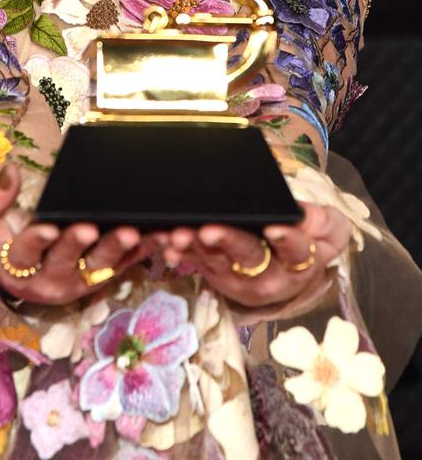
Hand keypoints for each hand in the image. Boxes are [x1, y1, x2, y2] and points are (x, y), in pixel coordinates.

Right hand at [0, 162, 165, 304]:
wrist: (9, 261)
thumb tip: (8, 170)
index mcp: (17, 266)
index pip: (26, 254)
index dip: (37, 241)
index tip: (48, 228)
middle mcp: (50, 279)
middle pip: (67, 263)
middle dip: (81, 245)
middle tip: (94, 228)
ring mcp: (79, 279)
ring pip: (100, 266)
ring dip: (118, 250)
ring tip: (133, 231)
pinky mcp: (102, 274)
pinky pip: (125, 263)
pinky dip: (143, 250)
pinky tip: (159, 234)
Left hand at [163, 202, 350, 309]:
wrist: (292, 267)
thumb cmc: (310, 240)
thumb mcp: (329, 231)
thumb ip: (325, 223)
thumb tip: (306, 217)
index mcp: (299, 263)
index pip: (297, 252)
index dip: (286, 239)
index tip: (274, 228)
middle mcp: (269, 277)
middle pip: (248, 258)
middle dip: (226, 242)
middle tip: (208, 229)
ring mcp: (239, 279)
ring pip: (216, 263)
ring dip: (194, 248)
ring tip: (179, 234)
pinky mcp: (217, 276)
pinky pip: (196, 264)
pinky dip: (181, 254)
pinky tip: (167, 244)